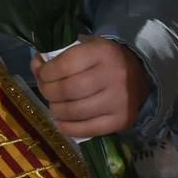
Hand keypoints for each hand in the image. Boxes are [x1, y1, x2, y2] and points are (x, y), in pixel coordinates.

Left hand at [31, 36, 149, 138]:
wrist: (141, 75)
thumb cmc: (106, 60)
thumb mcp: (88, 47)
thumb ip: (61, 54)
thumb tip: (36, 66)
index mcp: (103, 52)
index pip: (65, 65)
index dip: (46, 72)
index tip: (41, 73)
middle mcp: (113, 76)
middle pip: (67, 90)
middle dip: (48, 91)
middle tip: (46, 90)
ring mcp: (118, 101)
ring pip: (74, 111)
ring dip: (56, 109)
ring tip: (54, 105)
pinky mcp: (120, 121)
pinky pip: (86, 129)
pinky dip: (67, 127)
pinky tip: (61, 120)